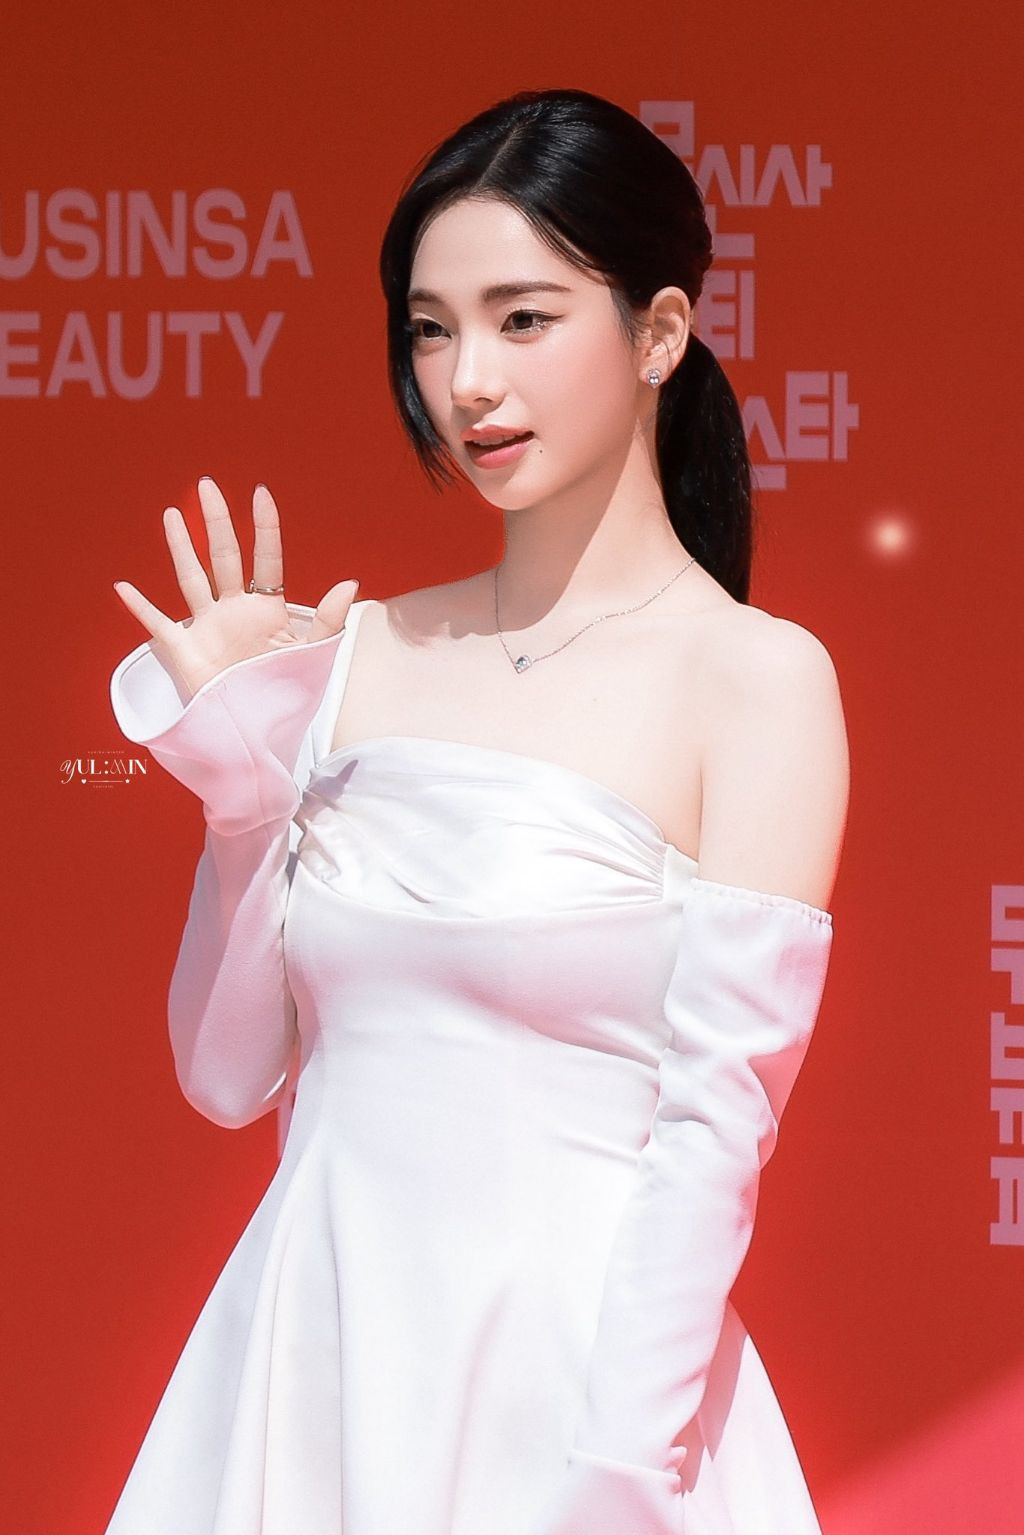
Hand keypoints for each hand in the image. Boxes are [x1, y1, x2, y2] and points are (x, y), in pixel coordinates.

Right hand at [113, 477, 357, 698]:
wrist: (258, 731)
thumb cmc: (285, 693)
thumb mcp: (312, 655)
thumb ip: (328, 620)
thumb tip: (350, 583)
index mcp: (267, 609)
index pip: (267, 560)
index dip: (265, 528)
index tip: (260, 493)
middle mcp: (235, 610)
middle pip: (224, 557)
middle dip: (217, 522)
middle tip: (208, 485)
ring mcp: (208, 627)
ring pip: (192, 578)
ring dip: (181, 548)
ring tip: (173, 514)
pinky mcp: (185, 650)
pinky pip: (158, 624)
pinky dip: (139, 608)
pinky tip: (123, 587)